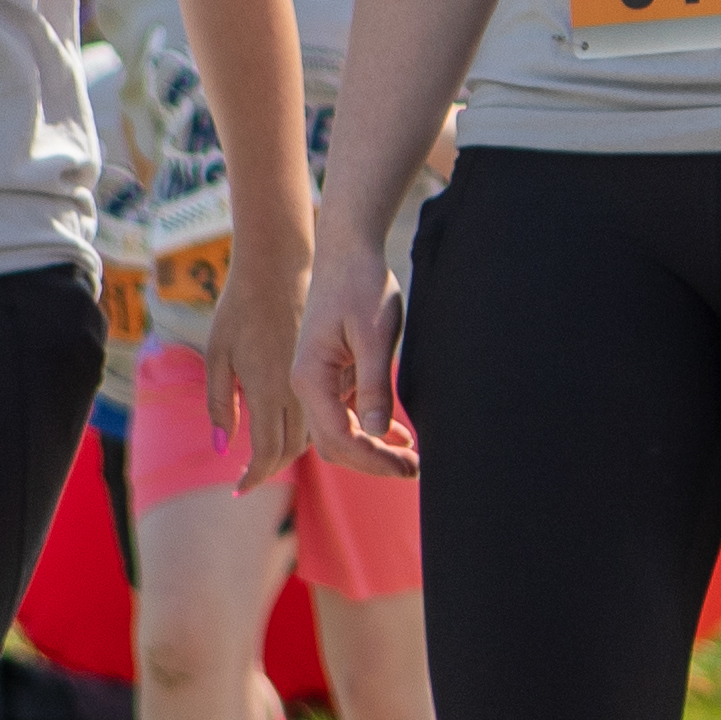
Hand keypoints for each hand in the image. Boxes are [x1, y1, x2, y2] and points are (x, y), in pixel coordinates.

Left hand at [193, 256, 311, 478]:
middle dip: (271, 468)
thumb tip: (222, 446)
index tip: (240, 491)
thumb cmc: (240, 306)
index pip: (267, 452)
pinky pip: (322, 411)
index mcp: (267, 390)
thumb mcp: (217, 354)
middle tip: (249, 477)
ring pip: (312, 433)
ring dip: (291, 448)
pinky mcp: (330, 367)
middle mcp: (298, 391)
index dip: (254, 477)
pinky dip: (308, 426)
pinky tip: (290, 421)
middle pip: (292, 449)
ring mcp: (317, 379)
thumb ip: (220, 403)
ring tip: (266, 455)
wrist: (281, 265)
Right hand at [297, 256, 419, 480]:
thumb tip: (377, 432)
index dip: (374, 459)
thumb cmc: (361, 285)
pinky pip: (345, 412)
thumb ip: (374, 384)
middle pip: (335, 443)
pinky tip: (397, 436)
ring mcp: (316, 379)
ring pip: (339, 431)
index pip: (339, 438)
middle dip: (373, 461)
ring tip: (410, 459)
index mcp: (309, 378)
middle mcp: (305, 384)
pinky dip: (369, 428)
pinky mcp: (330, 372)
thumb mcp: (375, 334)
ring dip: (372, 448)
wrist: (347, 250)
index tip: (409, 467)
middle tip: (415, 469)